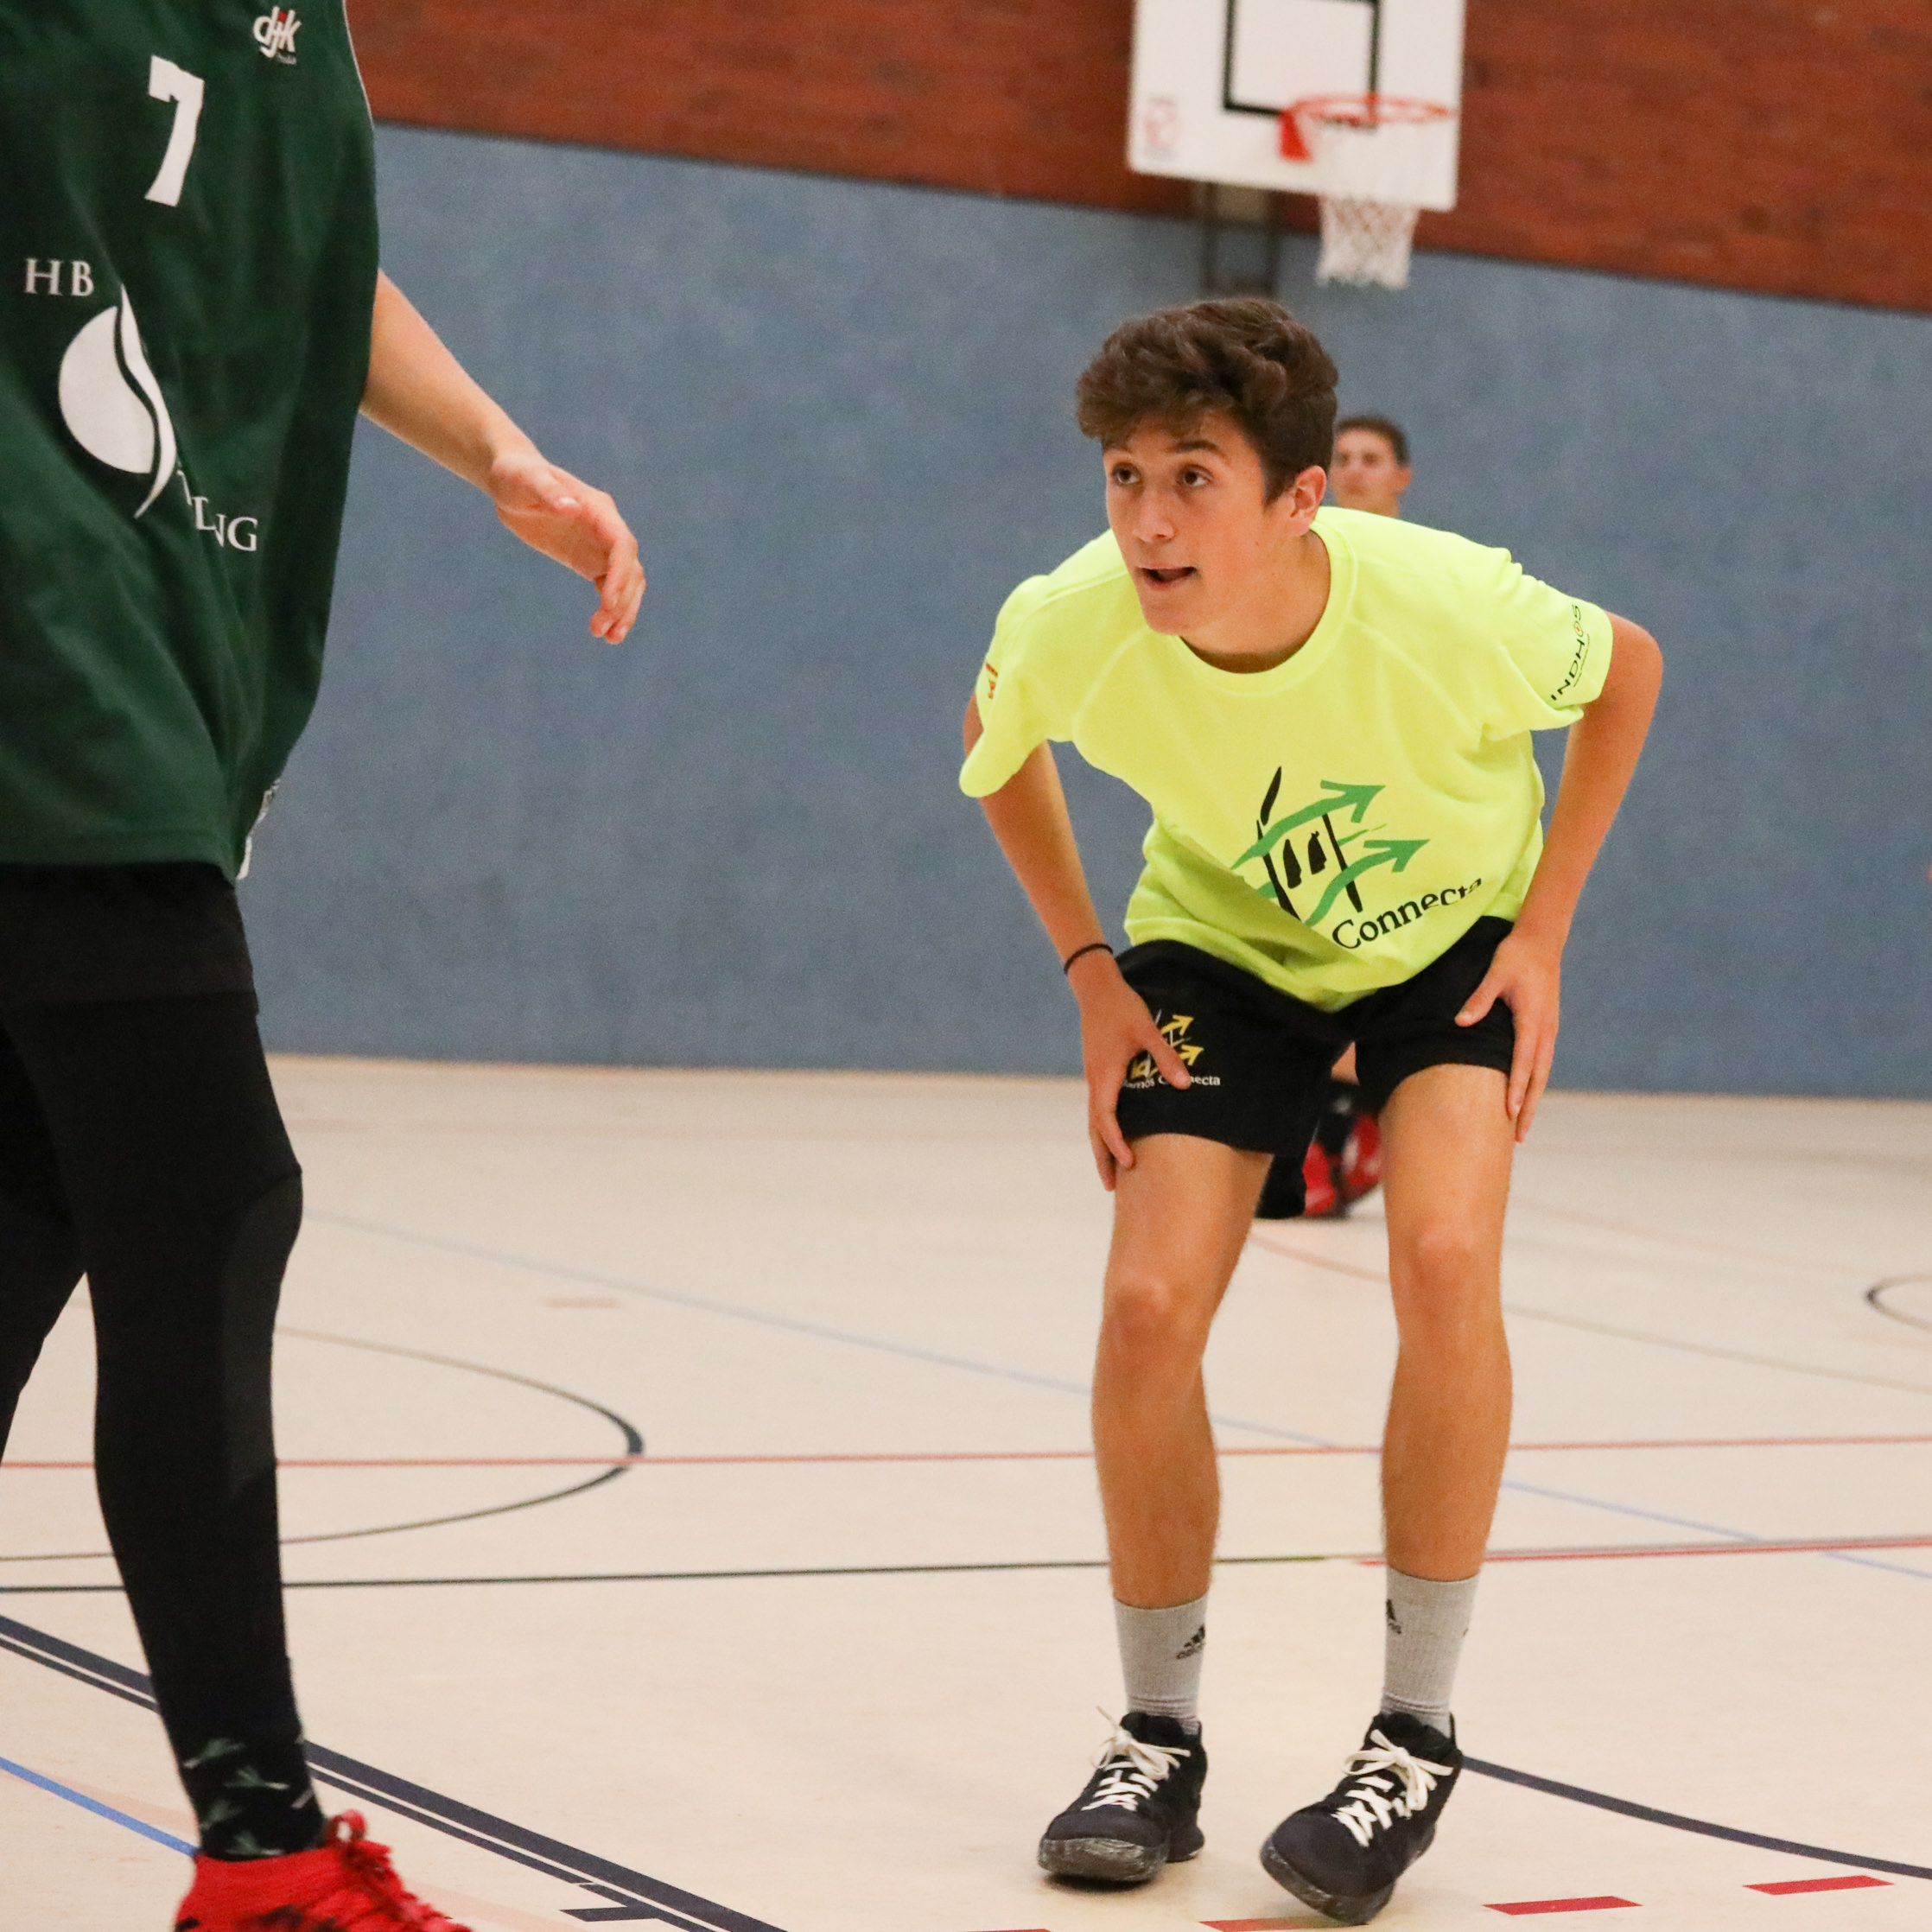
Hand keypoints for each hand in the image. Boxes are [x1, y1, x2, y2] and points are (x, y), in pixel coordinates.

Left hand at [487, 449, 644, 643]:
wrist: (511, 480)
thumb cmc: (517, 475)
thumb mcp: (527, 480)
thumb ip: (549, 492)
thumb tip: (572, 508)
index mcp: (598, 509)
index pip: (622, 544)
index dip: (620, 573)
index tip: (608, 601)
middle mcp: (606, 529)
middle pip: (631, 569)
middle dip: (623, 600)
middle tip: (605, 630)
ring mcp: (600, 546)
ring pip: (627, 583)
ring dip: (623, 610)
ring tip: (608, 637)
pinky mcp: (589, 560)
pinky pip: (609, 588)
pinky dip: (610, 610)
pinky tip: (602, 631)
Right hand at [1069, 952, 1191, 1188]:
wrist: (1096, 990)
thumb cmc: (1123, 1009)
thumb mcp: (1148, 1030)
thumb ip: (1166, 1057)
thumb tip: (1185, 1085)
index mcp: (1105, 1077)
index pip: (1106, 1120)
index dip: (1117, 1143)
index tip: (1129, 1163)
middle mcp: (1095, 1083)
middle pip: (1094, 1130)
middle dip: (1102, 1158)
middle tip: (1110, 1187)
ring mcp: (1094, 1079)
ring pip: (1094, 1122)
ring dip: (1101, 1146)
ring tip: (1111, 1171)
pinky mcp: (1098, 1074)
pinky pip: (1098, 1110)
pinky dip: (1103, 1129)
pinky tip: (1114, 1137)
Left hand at [1456, 929, 1560, 1141]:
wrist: (1541, 941)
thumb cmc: (1514, 956)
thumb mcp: (1494, 974)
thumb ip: (1479, 1000)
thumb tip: (1460, 1022)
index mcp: (1532, 1021)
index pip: (1524, 1063)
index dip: (1516, 1089)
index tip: (1510, 1113)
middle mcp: (1545, 1030)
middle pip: (1538, 1078)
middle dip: (1528, 1108)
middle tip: (1519, 1137)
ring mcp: (1549, 1030)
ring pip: (1542, 1073)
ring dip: (1533, 1099)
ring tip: (1522, 1126)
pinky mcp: (1547, 1027)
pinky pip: (1542, 1062)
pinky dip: (1535, 1083)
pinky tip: (1526, 1096)